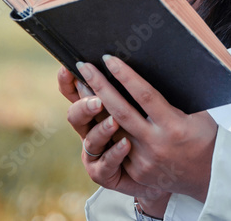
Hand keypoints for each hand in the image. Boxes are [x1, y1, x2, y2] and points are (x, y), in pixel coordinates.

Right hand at [57, 65, 161, 200]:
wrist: (163, 169)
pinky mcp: (104, 173)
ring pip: (91, 139)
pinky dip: (114, 153)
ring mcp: (95, 152)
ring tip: (114, 122)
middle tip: (97, 98)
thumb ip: (135, 86)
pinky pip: (104, 165)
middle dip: (84, 104)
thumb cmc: (154, 131)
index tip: (69, 68)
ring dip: (102, 129)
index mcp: (96, 109)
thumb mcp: (146, 104)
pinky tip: (125, 145)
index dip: (68, 81)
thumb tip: (130, 57)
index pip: (75, 92)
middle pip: (76, 115)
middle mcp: (91, 130)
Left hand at [76, 54, 217, 203]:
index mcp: (173, 125)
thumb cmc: (204, 137)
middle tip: (84, 67)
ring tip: (81, 85)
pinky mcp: (137, 172)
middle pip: (120, 111)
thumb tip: (152, 71)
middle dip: (99, 86)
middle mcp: (156, 143)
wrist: (210, 175)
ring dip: (94, 107)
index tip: (109, 59)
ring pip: (112, 129)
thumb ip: (173, 98)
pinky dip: (103, 129)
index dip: (125, 76)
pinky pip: (117, 146)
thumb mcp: (197, 114)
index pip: (144, 95)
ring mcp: (144, 159)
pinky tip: (92, 112)